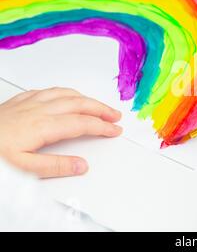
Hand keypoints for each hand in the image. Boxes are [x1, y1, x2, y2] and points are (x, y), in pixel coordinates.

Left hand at [0, 88, 121, 177]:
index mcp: (43, 125)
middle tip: (115, 116)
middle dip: (101, 109)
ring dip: (86, 98)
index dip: (102, 126)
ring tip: (97, 104)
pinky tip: (65, 95)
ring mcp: (29, 102)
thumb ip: (54, 166)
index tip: (114, 130)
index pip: (82, 123)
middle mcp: (39, 109)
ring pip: (66, 93)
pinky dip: (64, 92)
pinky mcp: (19, 100)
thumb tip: (81, 165)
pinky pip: (48, 90)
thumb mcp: (21, 168)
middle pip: (79, 104)